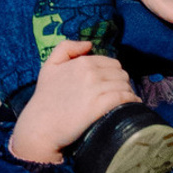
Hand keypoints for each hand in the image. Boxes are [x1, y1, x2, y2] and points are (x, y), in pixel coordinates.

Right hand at [8, 40, 138, 164]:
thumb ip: (65, 48)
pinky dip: (131, 101)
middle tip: (118, 93)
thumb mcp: (49, 67)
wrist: (40, 127)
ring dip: (127, 92)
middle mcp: (90, 72)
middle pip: (120, 73)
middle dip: (121, 82)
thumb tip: (89, 45)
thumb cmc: (45, 99)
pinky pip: (124, 98)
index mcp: (81, 62)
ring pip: (124, 85)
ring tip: (125, 101)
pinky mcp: (99, 105)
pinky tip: (132, 105)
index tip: (112, 84)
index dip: (113, 73)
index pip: (111, 63)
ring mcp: (95, 88)